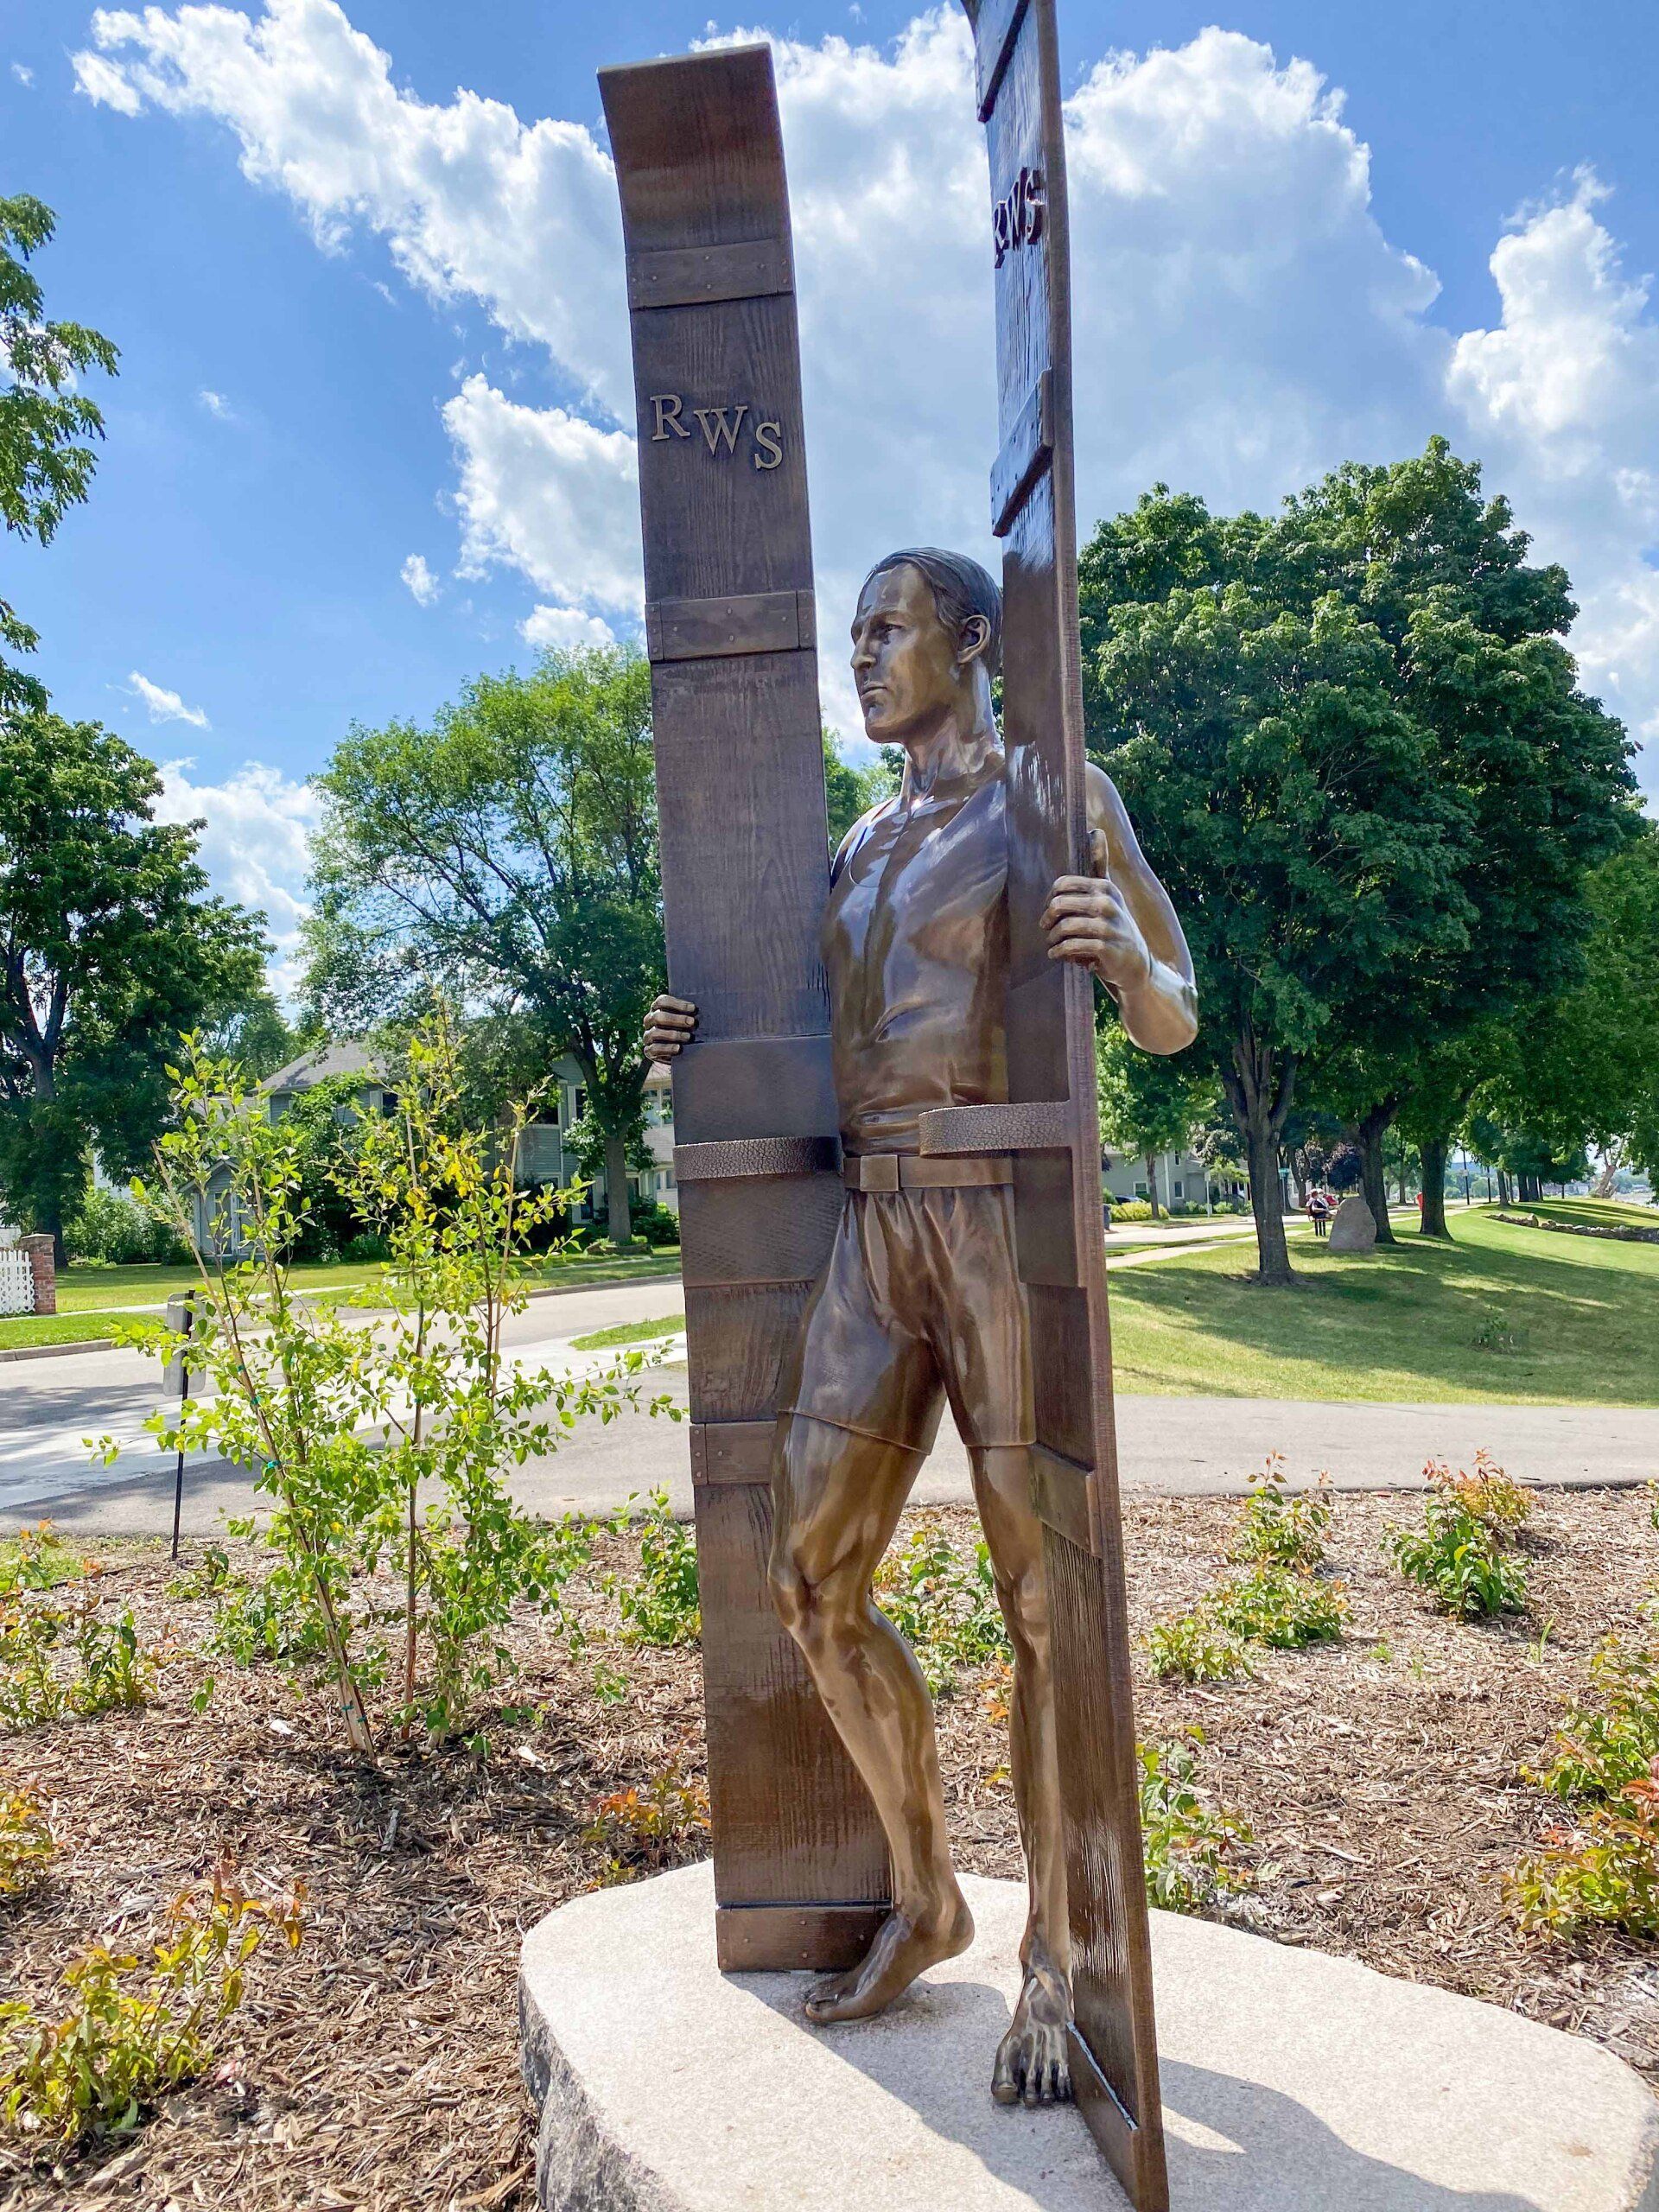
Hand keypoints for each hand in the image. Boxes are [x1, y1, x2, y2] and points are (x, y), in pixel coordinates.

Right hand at [644, 992, 697, 1062]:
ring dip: (673, 1034)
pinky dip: (667, 1048)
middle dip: (676, 1019)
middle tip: (692, 1022)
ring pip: (656, 1033)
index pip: (662, 1001)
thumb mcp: (687, 1020)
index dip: (678, 1004)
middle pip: (658, 1016)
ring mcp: (648, 1036)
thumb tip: (700, 1008)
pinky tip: (678, 1048)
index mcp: (657, 1009)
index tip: (693, 1008)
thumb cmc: (685, 1030)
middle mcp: (650, 1020)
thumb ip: (689, 1013)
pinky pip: (654, 1049)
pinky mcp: (649, 1051)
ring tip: (688, 1036)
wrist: (679, 1053)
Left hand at [1041, 828, 1152, 992]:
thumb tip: (1096, 830)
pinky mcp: (1105, 947)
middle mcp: (1107, 902)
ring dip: (1053, 939)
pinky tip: (1058, 955)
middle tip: (1047, 928)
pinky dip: (1059, 952)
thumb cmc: (1114, 924)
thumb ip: (1100, 864)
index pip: (1062, 885)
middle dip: (1047, 919)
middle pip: (1059, 904)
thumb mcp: (1109, 892)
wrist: (1135, 962)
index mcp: (1104, 887)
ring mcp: (1107, 925)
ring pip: (1063, 927)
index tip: (1050, 911)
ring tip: (1053, 945)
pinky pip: (1070, 946)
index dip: (1049, 899)